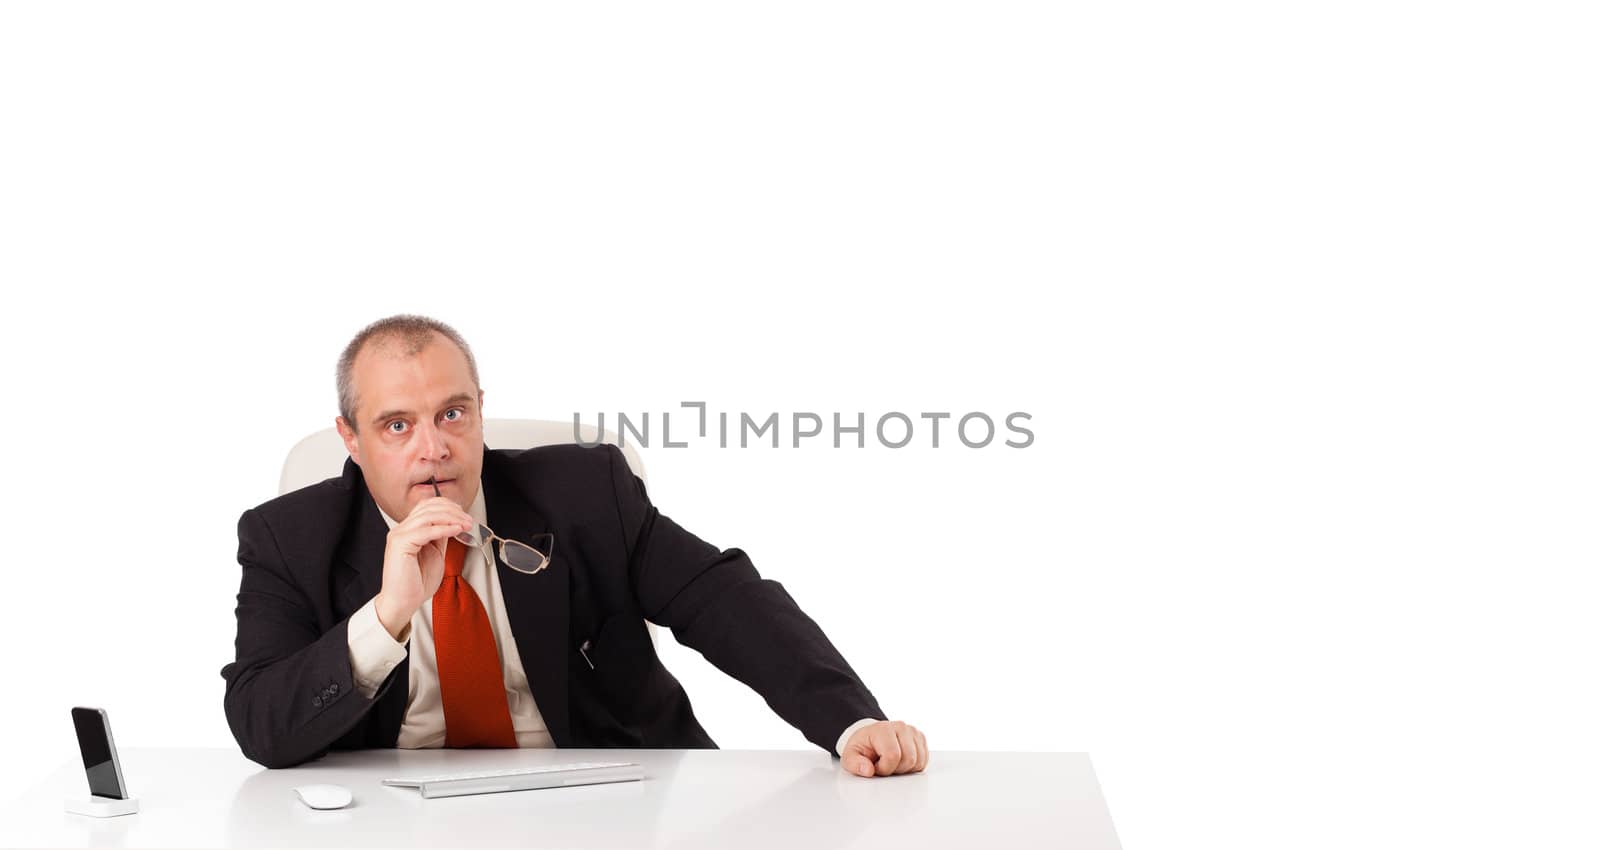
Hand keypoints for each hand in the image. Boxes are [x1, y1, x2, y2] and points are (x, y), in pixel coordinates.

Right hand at [374, 496, 475, 638]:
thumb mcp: (435, 553)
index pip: (427, 506)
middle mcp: (401, 529)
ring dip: (451, 518)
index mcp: (408, 530)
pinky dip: (444, 528)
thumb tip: (454, 523)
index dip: (448, 506)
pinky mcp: (400, 544)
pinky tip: (456, 530)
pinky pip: (426, 530)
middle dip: (453, 511)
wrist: (403, 602)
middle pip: (429, 507)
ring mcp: (399, 535)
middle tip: (469, 521)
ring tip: (465, 525)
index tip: (465, 515)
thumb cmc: (416, 583)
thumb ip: (441, 537)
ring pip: (428, 515)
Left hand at [841, 720, 927, 777]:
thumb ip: (855, 764)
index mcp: (883, 729)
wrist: (870, 738)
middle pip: (909, 759)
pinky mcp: (920, 739)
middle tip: (884, 765)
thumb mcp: (850, 756)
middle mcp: (901, 727)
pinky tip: (901, 762)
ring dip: (905, 769)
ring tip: (892, 763)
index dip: (884, 768)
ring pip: (918, 762)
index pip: (893, 756)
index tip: (876, 766)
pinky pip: (924, 761)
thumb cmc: (863, 747)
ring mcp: (912, 732)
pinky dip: (913, 766)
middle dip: (896, 770)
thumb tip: (868, 770)